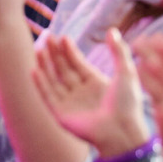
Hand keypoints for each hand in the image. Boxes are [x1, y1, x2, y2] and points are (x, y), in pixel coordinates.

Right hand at [33, 29, 149, 158]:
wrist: (122, 132)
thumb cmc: (128, 104)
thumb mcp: (126, 73)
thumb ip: (118, 51)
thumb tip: (111, 30)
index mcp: (96, 83)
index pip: (78, 63)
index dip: (70, 50)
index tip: (63, 37)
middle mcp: (81, 92)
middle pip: (63, 69)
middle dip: (55, 54)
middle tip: (48, 37)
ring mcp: (70, 103)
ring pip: (53, 80)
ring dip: (45, 65)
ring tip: (39, 48)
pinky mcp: (61, 114)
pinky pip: (47, 96)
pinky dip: (40, 84)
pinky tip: (35, 69)